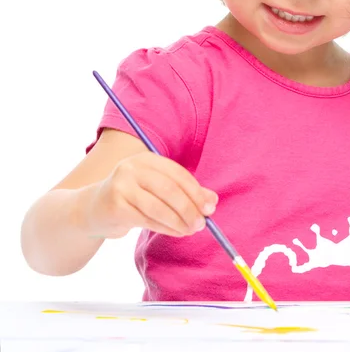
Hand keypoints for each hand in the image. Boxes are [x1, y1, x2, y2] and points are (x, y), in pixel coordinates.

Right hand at [84, 152, 217, 238]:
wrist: (93, 210)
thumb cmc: (134, 198)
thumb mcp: (159, 189)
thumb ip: (186, 192)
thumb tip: (213, 201)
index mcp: (147, 159)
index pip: (178, 174)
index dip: (197, 192)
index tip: (210, 208)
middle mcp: (132, 168)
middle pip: (169, 190)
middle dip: (190, 208)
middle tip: (202, 223)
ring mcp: (121, 186)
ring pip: (159, 207)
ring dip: (179, 222)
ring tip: (190, 230)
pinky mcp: (115, 207)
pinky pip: (147, 220)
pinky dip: (165, 228)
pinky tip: (175, 232)